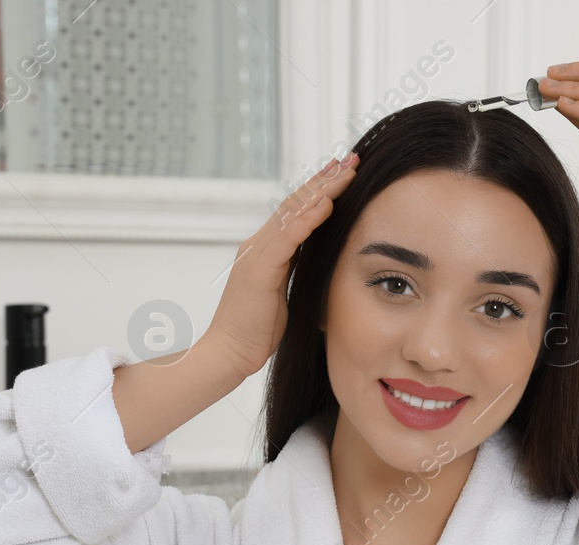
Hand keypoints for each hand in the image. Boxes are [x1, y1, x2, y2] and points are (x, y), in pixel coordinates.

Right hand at [204, 152, 359, 376]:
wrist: (228, 353)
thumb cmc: (255, 331)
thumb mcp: (281, 294)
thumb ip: (293, 272)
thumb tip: (314, 260)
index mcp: (264, 251)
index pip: (295, 212)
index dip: (319, 191)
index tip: (343, 174)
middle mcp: (258, 245)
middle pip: (295, 203)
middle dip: (324, 179)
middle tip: (350, 158)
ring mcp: (257, 255)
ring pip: (293, 212)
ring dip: (322, 190)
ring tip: (346, 171)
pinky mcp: (260, 270)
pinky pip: (288, 237)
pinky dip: (309, 218)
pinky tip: (328, 203)